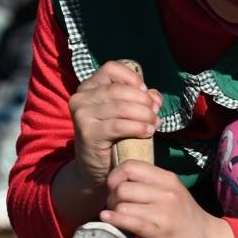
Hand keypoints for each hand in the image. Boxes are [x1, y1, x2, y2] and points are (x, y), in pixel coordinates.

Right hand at [69, 60, 161, 189]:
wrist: (96, 169)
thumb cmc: (114, 138)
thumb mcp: (127, 114)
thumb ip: (141, 100)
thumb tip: (154, 95)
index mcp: (89, 87)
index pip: (111, 68)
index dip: (132, 78)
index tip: (146, 91)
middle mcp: (81, 97)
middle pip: (119, 89)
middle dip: (143, 100)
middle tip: (155, 112)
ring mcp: (82, 114)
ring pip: (121, 107)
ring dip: (144, 114)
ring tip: (155, 123)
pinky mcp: (87, 133)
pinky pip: (118, 125)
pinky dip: (137, 127)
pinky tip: (148, 132)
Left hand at [101, 159, 237, 237]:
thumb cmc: (182, 216)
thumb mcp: (171, 192)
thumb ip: (149, 184)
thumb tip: (116, 182)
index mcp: (166, 178)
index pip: (130, 166)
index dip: (115, 176)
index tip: (114, 188)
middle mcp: (165, 192)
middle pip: (122, 187)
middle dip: (111, 198)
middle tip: (115, 207)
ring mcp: (162, 212)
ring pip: (122, 205)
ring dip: (113, 212)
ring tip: (117, 218)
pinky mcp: (157, 231)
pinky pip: (128, 221)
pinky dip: (114, 220)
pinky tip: (108, 221)